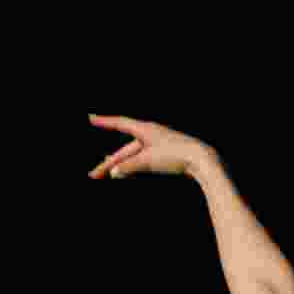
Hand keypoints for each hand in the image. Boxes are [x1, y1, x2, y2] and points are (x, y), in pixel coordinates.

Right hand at [88, 114, 216, 179]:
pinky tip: (129, 169)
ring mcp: (160, 145)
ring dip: (121, 165)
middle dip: (109, 162)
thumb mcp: (148, 161)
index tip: (91, 118)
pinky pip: (144, 159)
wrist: (203, 160)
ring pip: (134, 156)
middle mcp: (152, 134)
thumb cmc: (175, 157)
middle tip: (94, 174)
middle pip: (125, 150)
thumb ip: (129, 166)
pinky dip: (134, 165)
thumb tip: (114, 173)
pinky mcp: (168, 155)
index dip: (105, 122)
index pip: (120, 124)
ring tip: (106, 171)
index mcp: (146, 130)